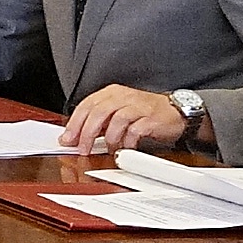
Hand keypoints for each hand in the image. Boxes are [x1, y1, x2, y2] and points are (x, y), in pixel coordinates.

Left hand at [59, 84, 196, 156]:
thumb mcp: (117, 113)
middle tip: (82, 149)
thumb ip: (98, 122)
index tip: (67, 139)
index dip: (75, 123)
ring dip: (109, 138)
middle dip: (87, 132)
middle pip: (99, 111)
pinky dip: (128, 141)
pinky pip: (136, 130)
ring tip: (109, 148)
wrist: (175, 112)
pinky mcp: (152, 118)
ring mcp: (139, 106)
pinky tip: (126, 148)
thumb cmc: (144, 113)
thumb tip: (74, 136)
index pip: (87, 105)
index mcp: (112, 93)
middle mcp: (124, 97)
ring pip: (116, 119)